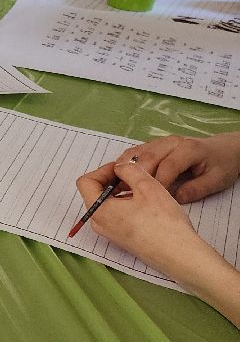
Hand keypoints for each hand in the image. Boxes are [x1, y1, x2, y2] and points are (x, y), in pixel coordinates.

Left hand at [75, 158, 210, 277]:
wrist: (180, 255)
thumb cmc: (163, 223)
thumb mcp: (147, 186)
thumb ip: (129, 170)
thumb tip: (120, 167)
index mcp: (98, 210)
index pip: (86, 182)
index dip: (103, 170)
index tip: (122, 167)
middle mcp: (99, 223)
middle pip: (95, 193)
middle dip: (112, 180)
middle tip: (134, 175)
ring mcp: (110, 233)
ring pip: (107, 204)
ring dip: (120, 192)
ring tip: (142, 189)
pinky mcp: (122, 239)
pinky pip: (116, 216)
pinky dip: (125, 204)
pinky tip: (146, 204)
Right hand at [109, 132, 239, 203]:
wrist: (224, 149)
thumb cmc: (221, 165)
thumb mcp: (216, 181)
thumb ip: (196, 190)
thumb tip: (173, 199)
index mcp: (188, 149)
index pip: (167, 167)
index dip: (157, 184)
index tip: (150, 200)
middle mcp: (170, 142)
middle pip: (147, 158)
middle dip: (135, 177)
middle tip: (126, 195)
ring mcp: (160, 141)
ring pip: (136, 153)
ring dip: (124, 169)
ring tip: (118, 187)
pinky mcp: (153, 144)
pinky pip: (134, 152)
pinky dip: (125, 164)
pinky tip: (120, 177)